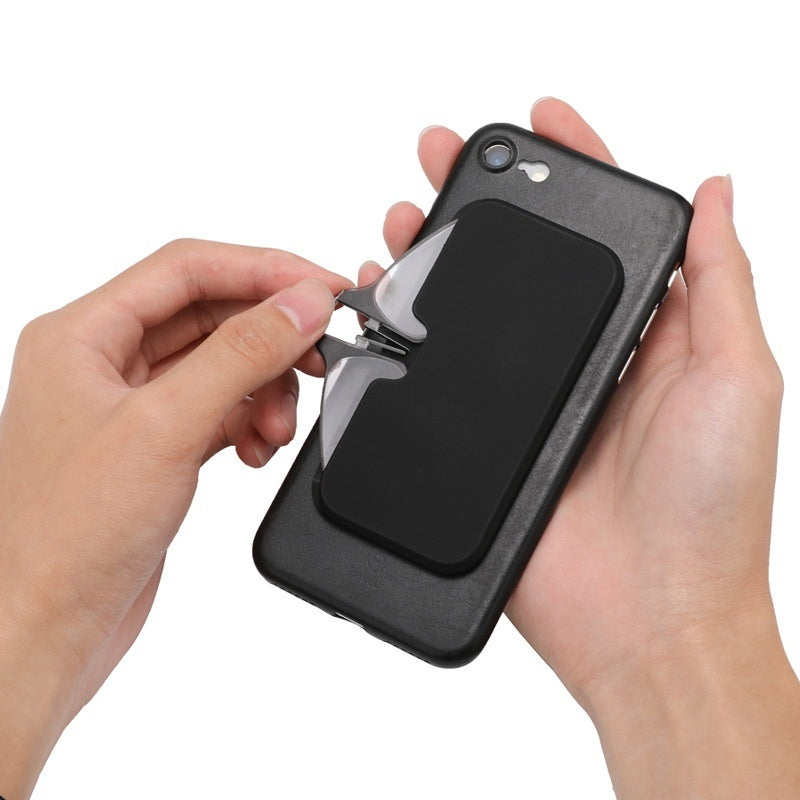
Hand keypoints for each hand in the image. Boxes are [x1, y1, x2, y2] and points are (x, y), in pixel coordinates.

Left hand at [0, 240, 352, 797]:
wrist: (48, 626)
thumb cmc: (66, 536)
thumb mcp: (166, 427)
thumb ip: (241, 355)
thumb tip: (300, 305)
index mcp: (82, 334)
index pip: (189, 269)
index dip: (264, 270)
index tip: (322, 289)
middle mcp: (104, 361)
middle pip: (212, 314)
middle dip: (270, 338)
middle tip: (321, 355)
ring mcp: (134, 406)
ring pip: (223, 363)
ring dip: (265, 387)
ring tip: (278, 427)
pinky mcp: (159, 446)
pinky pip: (223, 407)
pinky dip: (253, 420)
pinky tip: (260, 448)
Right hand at [380, 99, 799, 796]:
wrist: (648, 621)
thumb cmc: (712, 510)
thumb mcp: (740, 378)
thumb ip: (720, 283)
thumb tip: (718, 190)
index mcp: (643, 338)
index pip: (601, 233)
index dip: (575, 166)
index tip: (543, 119)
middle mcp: (580, 363)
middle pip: (523, 263)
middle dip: (484, 200)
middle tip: (445, 155)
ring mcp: (526, 405)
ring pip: (470, 314)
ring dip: (435, 258)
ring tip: (401, 218)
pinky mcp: (484, 448)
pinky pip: (437, 382)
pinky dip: (407, 338)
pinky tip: (382, 306)